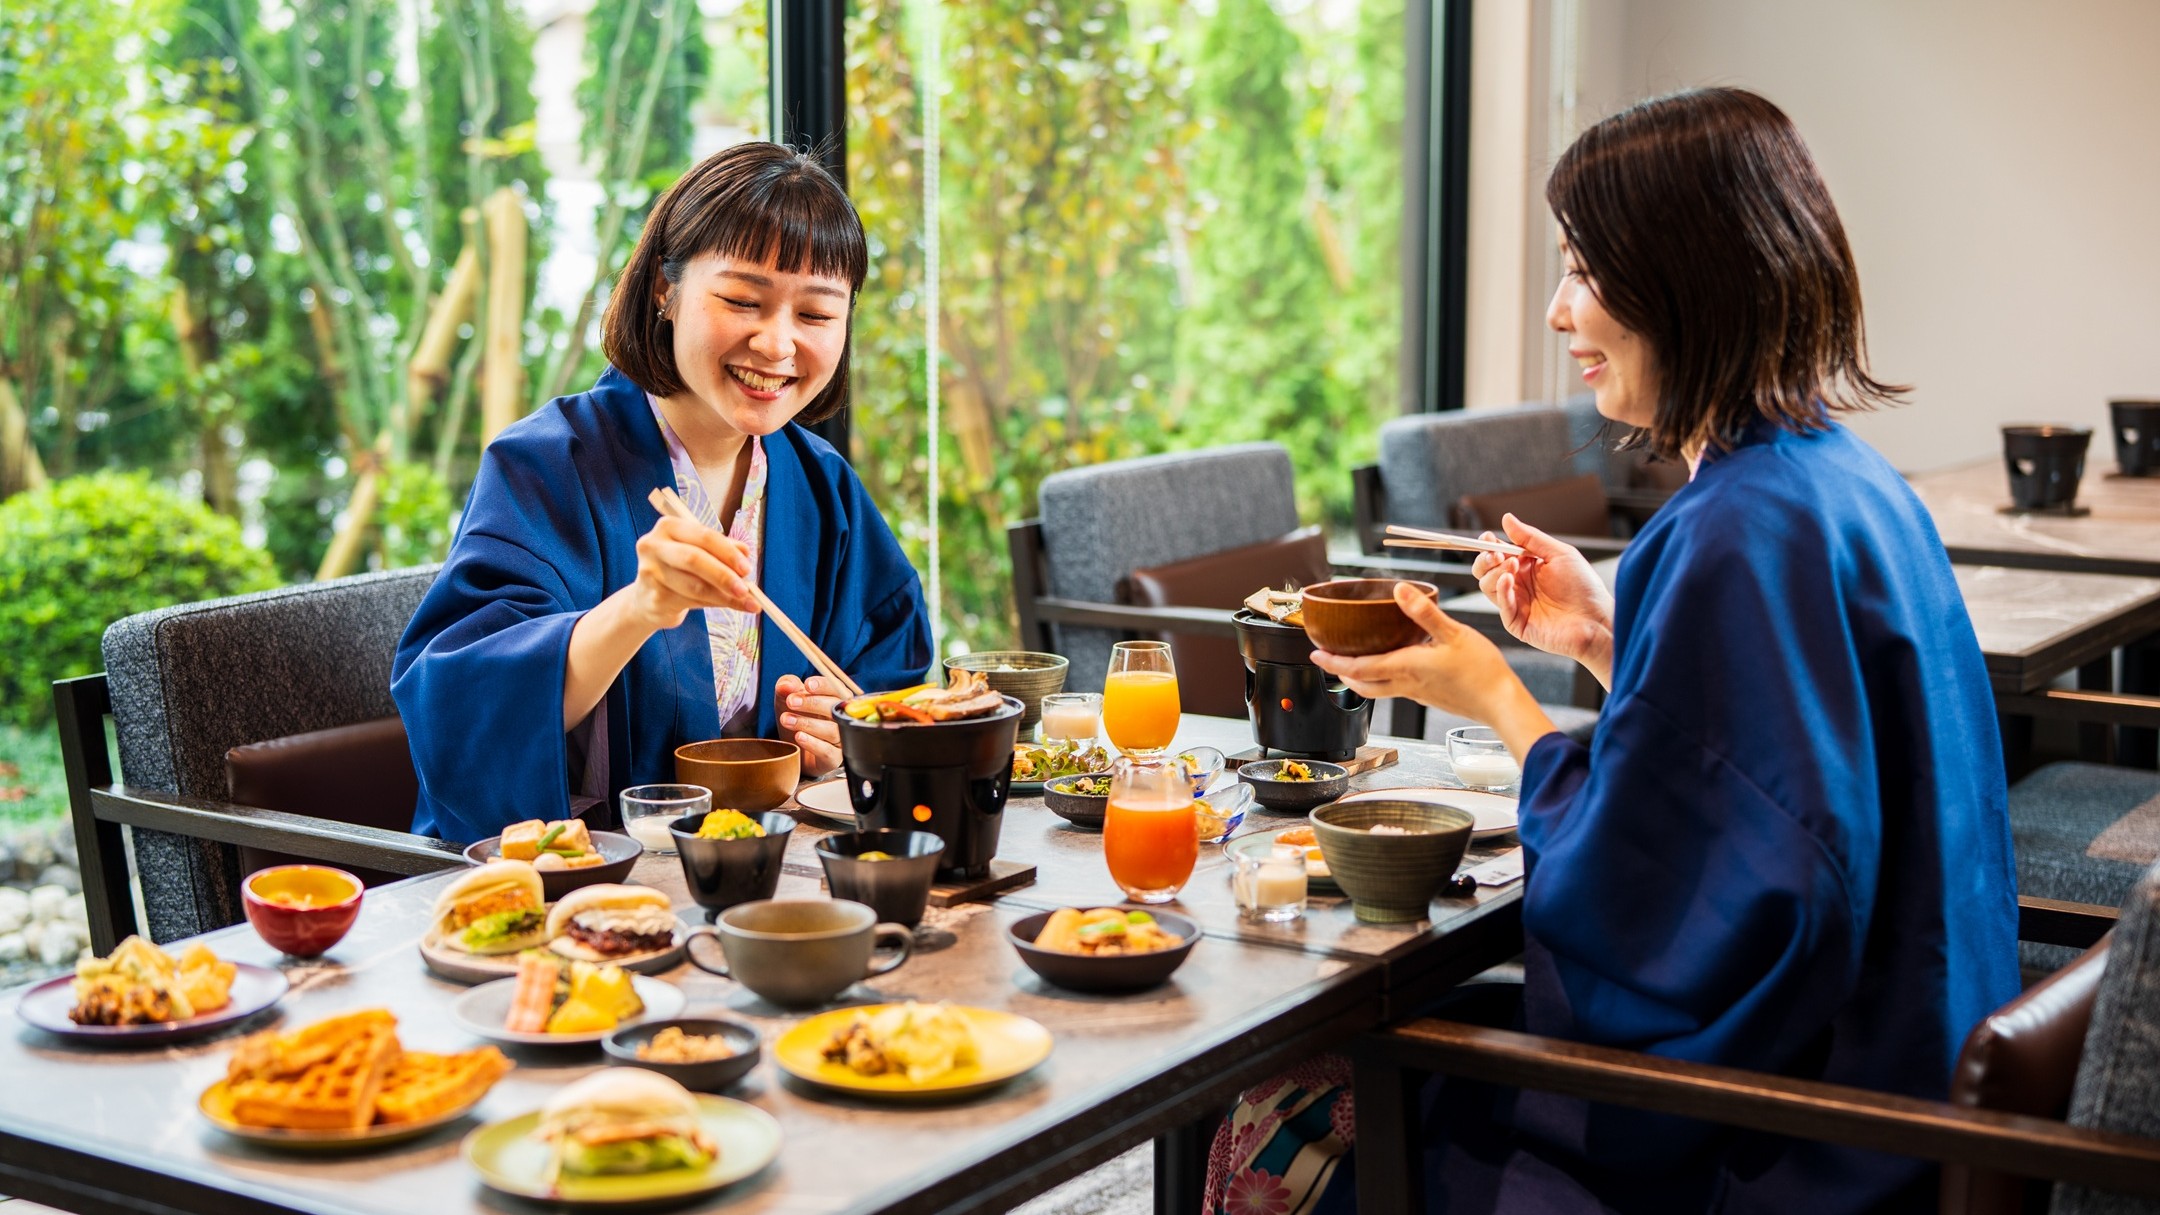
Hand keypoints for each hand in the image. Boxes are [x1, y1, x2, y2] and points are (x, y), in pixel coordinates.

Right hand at [624, 516, 758, 630]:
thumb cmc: (679, 569)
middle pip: (694, 559)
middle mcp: (654, 546)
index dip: (728, 553)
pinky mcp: (654, 596)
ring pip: (695, 585)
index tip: (747, 568)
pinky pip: (692, 602)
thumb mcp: (700, 552)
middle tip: (745, 589)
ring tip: (746, 602)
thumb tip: (745, 553)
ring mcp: (650, 572)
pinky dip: (715, 604)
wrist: (648, 598)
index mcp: (669, 526)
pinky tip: (729, 605)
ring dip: (724, 595)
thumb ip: (722, 550)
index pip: (704, 536)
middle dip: (724, 575)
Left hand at [775, 673, 844, 776]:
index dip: (823, 685)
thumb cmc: (798, 719)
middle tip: (791, 702)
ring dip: (808, 723)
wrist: (796, 750)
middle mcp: (842, 717)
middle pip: (835, 708)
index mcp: (835, 697)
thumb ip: (786, 687)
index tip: (807, 685)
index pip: (836, 687)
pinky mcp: (835, 757)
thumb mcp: (787, 699)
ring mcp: (840, 738)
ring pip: (832, 730)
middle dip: (812, 703)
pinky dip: (813, 743)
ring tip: (786, 719)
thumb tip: (786, 685)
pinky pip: (829, 751)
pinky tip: (799, 737)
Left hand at [1310, 583, 1555, 759]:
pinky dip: (1383, 678)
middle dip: (1341, 672)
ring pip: (1378, 689)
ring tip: (1352, 662)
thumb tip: (1400, 589)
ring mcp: (1417, 692)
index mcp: (1406, 667)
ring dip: (1360, 677)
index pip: (1358, 668)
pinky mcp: (1429, 696)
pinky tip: (1394, 664)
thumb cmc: (1481, 671)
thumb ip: (1424, 612)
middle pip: (1362, 684)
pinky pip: (1396, 688)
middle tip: (1327, 660)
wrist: (1500, 703)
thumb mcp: (1453, 633)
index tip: (1315, 654)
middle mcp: (1406, 683)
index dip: (1333, 661)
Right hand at [1470, 513, 1614, 685]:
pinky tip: (1508, 580)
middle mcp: (1519, 585)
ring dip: (1494, 572)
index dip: (1489, 546)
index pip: (1498, 554)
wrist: (1596, 620)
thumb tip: (1507, 518)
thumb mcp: (1559, 554)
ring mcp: (1517, 604)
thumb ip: (1531, 537)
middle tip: (1496, 554)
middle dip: (1485, 559)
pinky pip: (1501, 606)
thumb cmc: (1584, 588)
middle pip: (1485, 570)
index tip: (1488, 538)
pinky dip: (1501, 591)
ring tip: (1511, 565)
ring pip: (1488, 586)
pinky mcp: (1517, 623)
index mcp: (1527, 567)